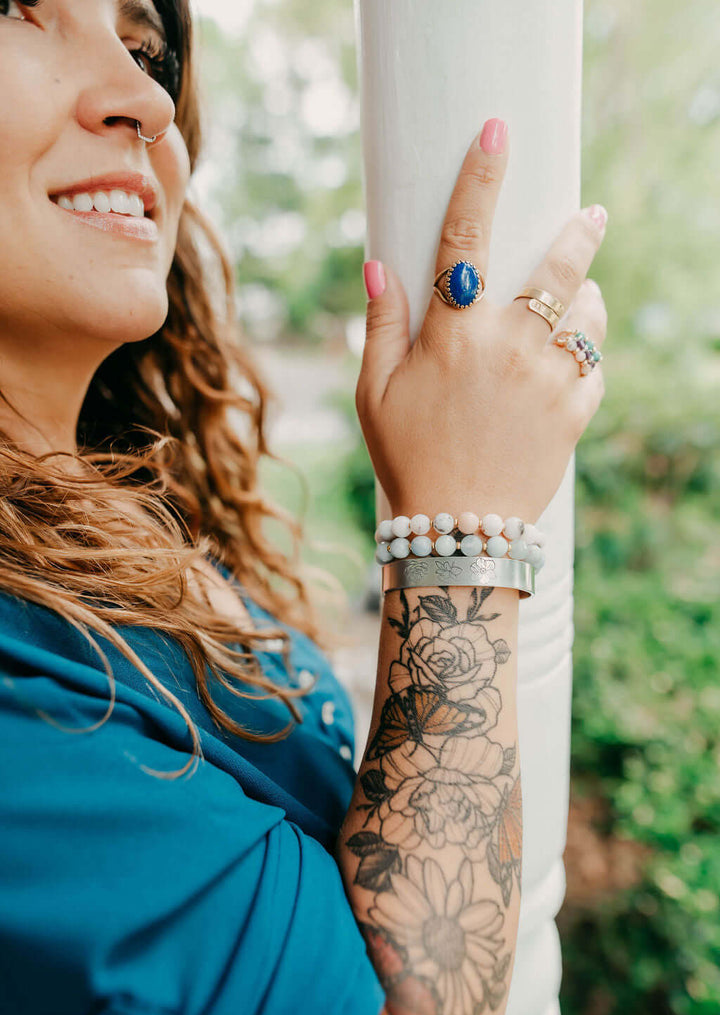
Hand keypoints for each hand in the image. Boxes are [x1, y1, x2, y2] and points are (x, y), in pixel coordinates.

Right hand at [356, 118, 606, 524]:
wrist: (462, 529)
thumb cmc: (409, 459)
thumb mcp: (376, 395)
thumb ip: (381, 327)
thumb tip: (379, 265)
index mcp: (453, 336)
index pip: (464, 238)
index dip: (480, 176)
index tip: (497, 131)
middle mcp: (508, 347)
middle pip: (557, 265)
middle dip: (579, 230)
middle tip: (590, 215)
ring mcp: (548, 380)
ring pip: (588, 314)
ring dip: (586, 301)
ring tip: (578, 305)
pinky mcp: (576, 412)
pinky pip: (596, 366)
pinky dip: (589, 356)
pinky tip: (572, 361)